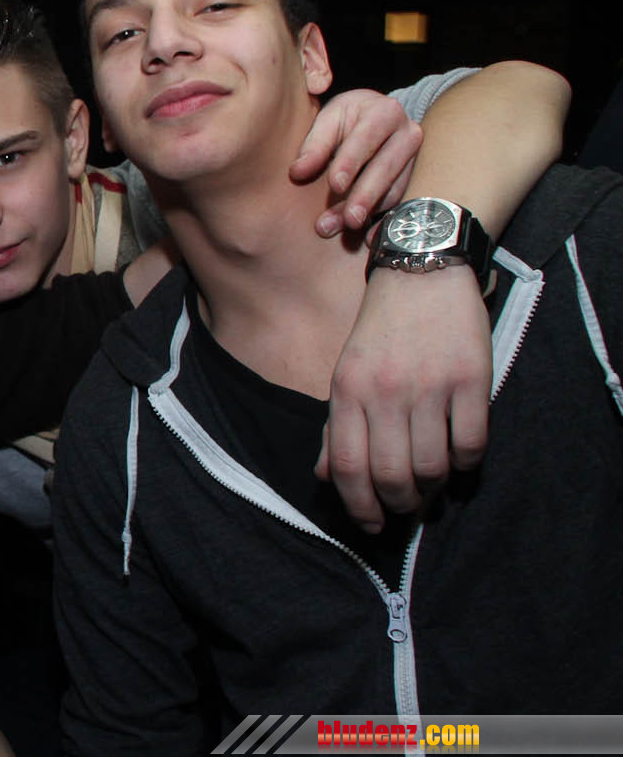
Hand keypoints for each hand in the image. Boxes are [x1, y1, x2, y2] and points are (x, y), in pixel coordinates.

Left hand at [291, 89, 421, 237]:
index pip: (367, 138)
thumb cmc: (346, 119)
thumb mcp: (328, 120)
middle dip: (364, 195)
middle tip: (348, 219)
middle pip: (386, 168)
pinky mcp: (414, 180)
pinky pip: (402, 204)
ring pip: (393, 190)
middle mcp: (407, 134)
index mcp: (385, 111)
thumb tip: (297, 172)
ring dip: (368, 212)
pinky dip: (384, 222)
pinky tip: (369, 238)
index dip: (351, 162)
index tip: (334, 184)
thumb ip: (314, 145)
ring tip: (341, 228)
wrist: (374, 119)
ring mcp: (414, 159)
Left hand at [318, 267, 491, 531]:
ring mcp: (430, 386)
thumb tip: (326, 478)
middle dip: (398, 504)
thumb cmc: (380, 330)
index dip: (359, 507)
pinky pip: (471, 444)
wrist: (421, 272)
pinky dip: (465, 464)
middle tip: (405, 508)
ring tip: (430, 488)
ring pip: (433, 466)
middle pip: (392, 475)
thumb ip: (338, 427)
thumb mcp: (346, 373)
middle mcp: (386, 391)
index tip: (371, 525)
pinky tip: (458, 461)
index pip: (349, 467)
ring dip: (432, 489)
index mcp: (348, 391)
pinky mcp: (470, 379)